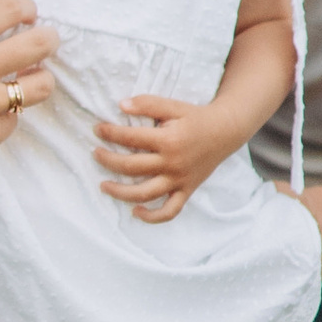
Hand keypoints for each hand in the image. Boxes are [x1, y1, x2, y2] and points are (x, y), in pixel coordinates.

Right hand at [0, 0, 56, 181]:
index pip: (12, 8)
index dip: (27, 8)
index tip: (28, 14)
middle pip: (40, 43)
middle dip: (48, 38)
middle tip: (44, 41)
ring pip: (42, 84)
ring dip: (38, 77)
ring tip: (27, 77)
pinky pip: (15, 117)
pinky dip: (6, 112)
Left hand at [95, 92, 229, 223]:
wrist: (226, 132)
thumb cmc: (196, 117)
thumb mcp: (173, 105)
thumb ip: (148, 104)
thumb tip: (121, 105)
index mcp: (168, 139)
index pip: (131, 138)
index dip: (110, 133)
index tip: (97, 130)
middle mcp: (172, 163)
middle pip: (132, 167)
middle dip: (108, 161)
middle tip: (95, 154)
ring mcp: (179, 180)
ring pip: (145, 193)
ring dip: (120, 192)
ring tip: (104, 186)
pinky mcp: (186, 191)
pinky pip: (169, 211)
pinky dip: (152, 217)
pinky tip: (136, 212)